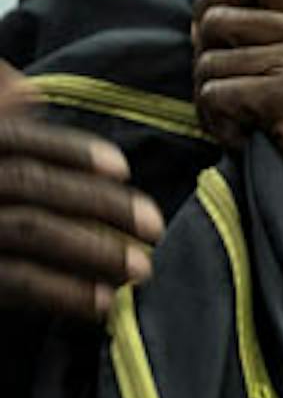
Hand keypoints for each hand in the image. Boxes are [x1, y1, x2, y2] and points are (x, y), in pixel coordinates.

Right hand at [0, 72, 162, 321]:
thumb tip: (28, 94)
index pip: (11, 138)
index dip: (67, 148)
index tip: (122, 166)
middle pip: (28, 182)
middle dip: (98, 201)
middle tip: (154, 225)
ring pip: (28, 229)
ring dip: (95, 248)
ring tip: (143, 268)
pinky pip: (14, 281)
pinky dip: (63, 292)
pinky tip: (104, 303)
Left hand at [190, 0, 282, 238]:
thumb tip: (208, 20)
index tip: (210, 36)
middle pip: (219, 18)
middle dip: (205, 59)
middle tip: (226, 98)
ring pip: (209, 61)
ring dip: (212, 102)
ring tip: (243, 130)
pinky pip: (214, 94)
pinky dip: (218, 126)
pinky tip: (246, 144)